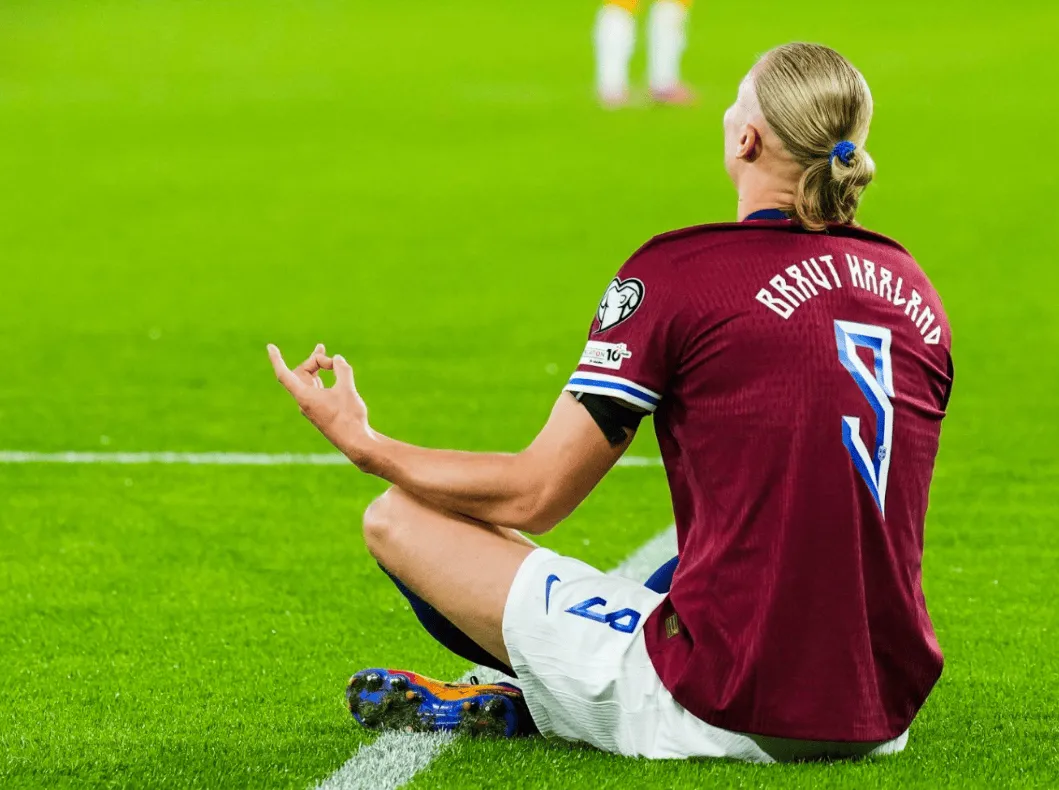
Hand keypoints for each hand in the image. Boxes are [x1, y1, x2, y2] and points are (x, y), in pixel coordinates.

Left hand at [267, 343, 376, 468]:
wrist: (355, 442)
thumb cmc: (349, 416)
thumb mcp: (346, 388)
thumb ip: (342, 369)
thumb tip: (337, 359)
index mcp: (304, 396)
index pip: (284, 375)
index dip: (277, 360)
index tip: (270, 347)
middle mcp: (304, 402)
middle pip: (301, 374)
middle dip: (313, 360)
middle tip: (325, 351)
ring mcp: (313, 407)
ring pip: (310, 382)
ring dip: (318, 368)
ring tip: (327, 356)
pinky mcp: (322, 411)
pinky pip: (317, 390)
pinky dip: (324, 379)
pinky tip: (334, 376)